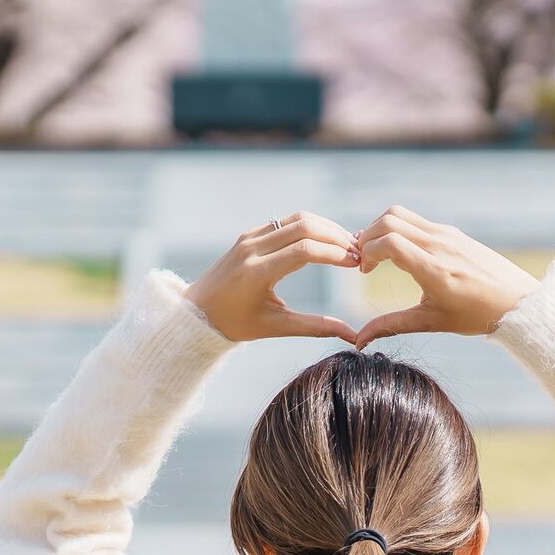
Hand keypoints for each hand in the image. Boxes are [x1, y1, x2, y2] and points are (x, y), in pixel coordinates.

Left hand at [186, 213, 358, 343]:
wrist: (197, 312)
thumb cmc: (236, 324)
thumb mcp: (276, 327)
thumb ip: (315, 327)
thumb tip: (353, 335)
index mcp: (257, 273)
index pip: (305, 250)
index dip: (335, 254)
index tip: (356, 264)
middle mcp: (252, 249)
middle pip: (304, 227)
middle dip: (336, 236)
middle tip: (357, 252)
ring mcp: (249, 238)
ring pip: (296, 219)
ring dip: (325, 228)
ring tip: (346, 245)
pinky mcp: (248, 234)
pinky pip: (284, 221)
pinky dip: (309, 226)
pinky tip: (325, 241)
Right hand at [349, 208, 538, 344]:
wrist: (517, 301)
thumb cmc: (476, 315)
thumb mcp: (431, 322)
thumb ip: (392, 325)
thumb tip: (359, 340)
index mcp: (434, 269)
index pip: (389, 242)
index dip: (368, 252)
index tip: (365, 270)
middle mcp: (439, 245)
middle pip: (389, 220)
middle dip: (367, 236)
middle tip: (364, 260)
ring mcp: (447, 234)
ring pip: (401, 214)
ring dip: (381, 229)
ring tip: (378, 253)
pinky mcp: (453, 232)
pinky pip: (417, 221)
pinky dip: (399, 229)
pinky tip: (400, 251)